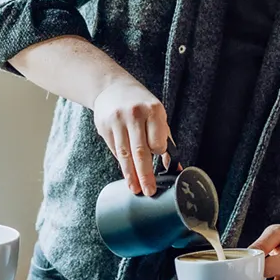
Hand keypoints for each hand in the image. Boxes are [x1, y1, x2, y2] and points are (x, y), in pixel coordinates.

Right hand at [92, 78, 168, 196]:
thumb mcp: (157, 115)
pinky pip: (115, 150)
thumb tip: (176, 167)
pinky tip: (126, 171)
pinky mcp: (104, 127)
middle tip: (149, 191)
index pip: (157, 141)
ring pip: (125, 154)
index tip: (158, 156)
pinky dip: (122, 162)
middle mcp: (134, 115)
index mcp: (153, 110)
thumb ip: (165, 139)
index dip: (158, 152)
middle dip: (145, 174)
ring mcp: (117, 121)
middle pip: (140, 151)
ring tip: (135, 188)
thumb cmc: (141, 104)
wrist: (112, 87)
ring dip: (130, 175)